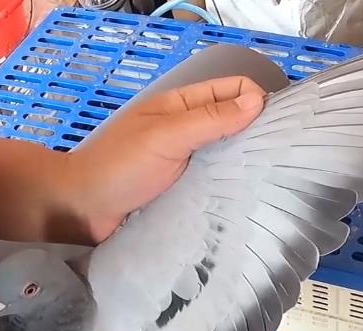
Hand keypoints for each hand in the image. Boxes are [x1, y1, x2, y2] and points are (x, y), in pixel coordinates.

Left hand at [68, 76, 264, 242]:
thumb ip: (210, 119)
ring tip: (270, 180)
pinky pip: (214, 182)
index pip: (232, 90)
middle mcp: (187, 130)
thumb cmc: (119, 167)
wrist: (80, 209)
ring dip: (244, 163)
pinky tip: (245, 199)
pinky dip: (228, 186)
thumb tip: (257, 99)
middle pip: (234, 123)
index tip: (281, 125)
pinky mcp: (183, 190)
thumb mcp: (167, 136)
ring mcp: (185, 161)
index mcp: (182, 106)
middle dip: (257, 133)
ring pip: (226, 155)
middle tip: (283, 157)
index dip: (258, 99)